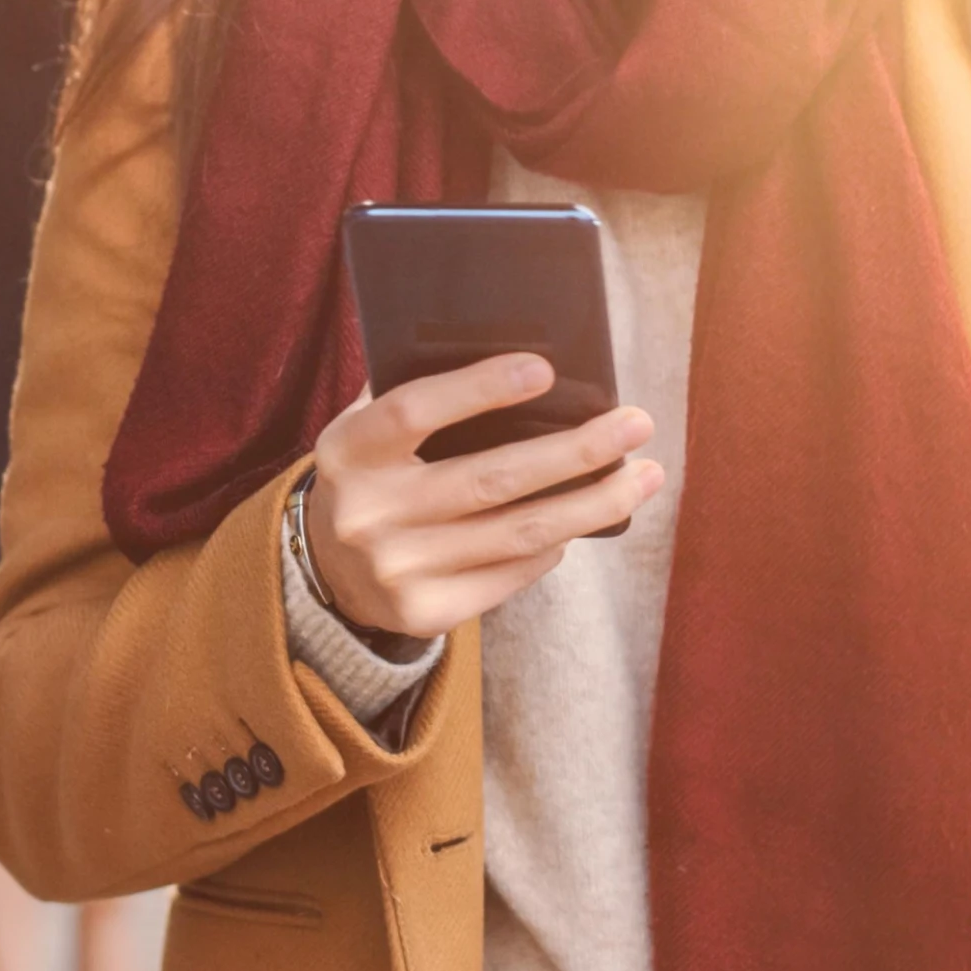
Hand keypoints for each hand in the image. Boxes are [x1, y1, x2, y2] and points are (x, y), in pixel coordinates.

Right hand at [303, 355, 664, 643]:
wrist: (325, 570)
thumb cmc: (372, 475)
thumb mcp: (368, 429)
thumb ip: (417, 392)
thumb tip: (519, 358)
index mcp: (348, 452)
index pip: (415, 411)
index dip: (479, 390)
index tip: (547, 370)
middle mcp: (366, 514)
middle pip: (490, 479)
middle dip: (577, 450)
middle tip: (637, 423)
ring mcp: (396, 570)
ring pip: (518, 533)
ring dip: (594, 503)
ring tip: (646, 476)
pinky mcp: (424, 612)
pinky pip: (512, 572)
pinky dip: (555, 544)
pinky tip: (588, 519)